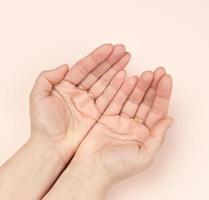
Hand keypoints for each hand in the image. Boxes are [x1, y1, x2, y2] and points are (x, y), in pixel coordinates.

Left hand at [29, 43, 130, 160]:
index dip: (97, 57)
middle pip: (98, 72)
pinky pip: (110, 98)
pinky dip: (119, 87)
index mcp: (66, 85)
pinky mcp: (98, 113)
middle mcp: (80, 92)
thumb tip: (65, 66)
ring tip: (127, 59)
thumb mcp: (38, 96)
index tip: (109, 48)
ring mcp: (90, 103)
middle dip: (111, 60)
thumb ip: (48, 77)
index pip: (84, 67)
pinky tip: (126, 77)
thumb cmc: (43, 124)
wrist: (52, 147)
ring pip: (106, 82)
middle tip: (123, 50)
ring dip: (117, 70)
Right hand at [73, 67, 172, 183]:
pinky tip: (129, 78)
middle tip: (157, 71)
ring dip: (139, 86)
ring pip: (133, 99)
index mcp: (146, 136)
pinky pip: (116, 100)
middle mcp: (135, 127)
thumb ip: (158, 136)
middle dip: (152, 86)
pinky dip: (122, 89)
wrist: (91, 170)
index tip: (166, 79)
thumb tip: (170, 120)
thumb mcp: (144, 155)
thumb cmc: (117, 168)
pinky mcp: (107, 118)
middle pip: (146, 102)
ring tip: (145, 73)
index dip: (163, 94)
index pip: (157, 111)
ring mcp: (121, 121)